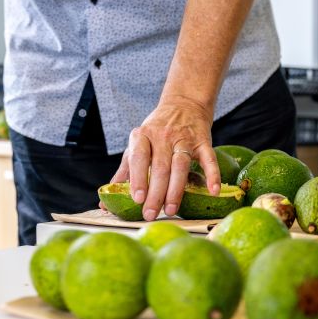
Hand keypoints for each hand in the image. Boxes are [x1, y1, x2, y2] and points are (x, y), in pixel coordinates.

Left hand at [109, 98, 220, 220]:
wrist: (184, 104)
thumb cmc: (156, 131)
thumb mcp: (137, 144)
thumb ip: (124, 172)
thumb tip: (105, 203)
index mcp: (142, 136)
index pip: (138, 158)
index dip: (137, 179)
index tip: (137, 199)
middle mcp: (163, 136)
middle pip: (159, 167)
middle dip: (155, 193)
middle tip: (151, 213)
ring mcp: (184, 139)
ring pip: (180, 166)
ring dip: (176, 190)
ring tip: (171, 210)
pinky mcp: (203, 142)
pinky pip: (209, 159)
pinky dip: (212, 175)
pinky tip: (212, 191)